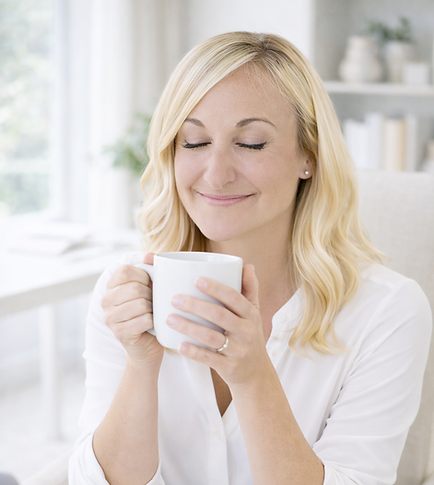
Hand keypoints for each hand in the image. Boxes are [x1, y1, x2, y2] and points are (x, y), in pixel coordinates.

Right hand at [101, 252, 163, 364]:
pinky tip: (151, 325)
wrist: (148, 344)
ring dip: (153, 309)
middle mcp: (106, 300)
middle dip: (151, 295)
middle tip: (153, 303)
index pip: (126, 270)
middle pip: (135, 288)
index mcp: (111, 285)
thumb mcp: (152, 287)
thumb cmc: (151, 311)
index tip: (149, 285)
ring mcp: (109, 317)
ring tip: (152, 313)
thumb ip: (151, 268)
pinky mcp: (118, 333)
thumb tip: (149, 255)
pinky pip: (144, 320)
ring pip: (140, 304)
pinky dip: (153, 322)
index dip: (143, 276)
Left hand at [167, 264, 270, 387]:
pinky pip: (209, 359)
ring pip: (211, 337)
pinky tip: (179, 345)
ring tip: (170, 318)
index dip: (216, 288)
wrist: (256, 372)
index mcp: (251, 315)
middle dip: (196, 306)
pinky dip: (194, 352)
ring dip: (189, 327)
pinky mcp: (229, 367)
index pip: (234, 298)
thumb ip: (249, 290)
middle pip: (219, 315)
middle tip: (175, 298)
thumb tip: (247, 266)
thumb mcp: (253, 313)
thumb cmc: (249, 335)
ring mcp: (238, 350)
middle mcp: (246, 332)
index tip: (197, 279)